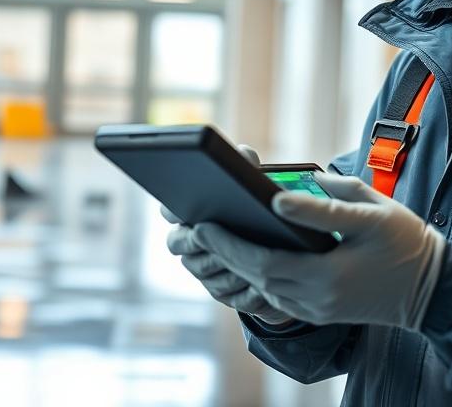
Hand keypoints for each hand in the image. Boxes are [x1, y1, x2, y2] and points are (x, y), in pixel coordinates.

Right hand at [163, 144, 291, 326]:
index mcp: (189, 212)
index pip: (169, 210)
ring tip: (247, 263)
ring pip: (204, 273)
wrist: (282, 241)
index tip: (187, 210)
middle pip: (179, 245)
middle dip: (198, 243)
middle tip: (216, 238)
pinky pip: (228, 296)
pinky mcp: (225, 293)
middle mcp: (189, 243)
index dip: (173, 210)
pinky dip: (244, 292)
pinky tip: (261, 288)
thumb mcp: (254, 180)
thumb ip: (245, 163)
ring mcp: (204, 269)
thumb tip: (245, 154)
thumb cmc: (258, 203)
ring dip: (225, 268)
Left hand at [189, 172, 445, 329]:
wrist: (433, 289)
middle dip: (225, 253)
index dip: (229, 244)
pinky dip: (260, 277)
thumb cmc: (406, 243)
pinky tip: (250, 257)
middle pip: (256, 277)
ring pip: (265, 289)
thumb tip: (280, 197)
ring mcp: (318, 310)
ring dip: (239, 266)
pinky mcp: (322, 312)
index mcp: (327, 275)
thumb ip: (326, 206)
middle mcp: (317, 299)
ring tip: (216, 240)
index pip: (263, 261)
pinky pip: (279, 296)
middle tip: (198, 229)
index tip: (205, 222)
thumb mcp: (372, 214)